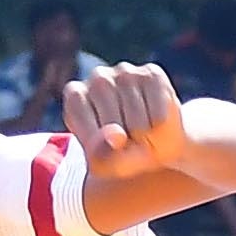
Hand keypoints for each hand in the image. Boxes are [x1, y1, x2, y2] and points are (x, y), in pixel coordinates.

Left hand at [65, 62, 194, 183]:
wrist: (156, 144)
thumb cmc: (120, 154)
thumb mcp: (103, 163)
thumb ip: (102, 153)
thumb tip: (117, 136)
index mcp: (76, 97)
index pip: (88, 131)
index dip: (102, 147)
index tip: (107, 147)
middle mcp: (97, 78)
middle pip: (112, 126)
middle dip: (124, 145)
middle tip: (128, 143)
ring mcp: (125, 72)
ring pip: (137, 123)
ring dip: (143, 139)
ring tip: (141, 135)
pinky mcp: (152, 74)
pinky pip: (157, 116)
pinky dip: (159, 130)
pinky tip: (155, 123)